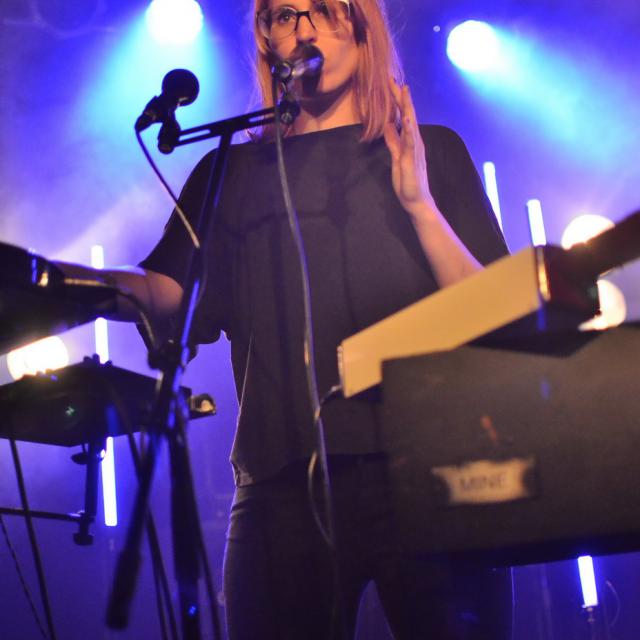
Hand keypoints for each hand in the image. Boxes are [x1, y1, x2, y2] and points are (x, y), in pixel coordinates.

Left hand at [383, 79, 435, 220]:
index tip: (390, 83)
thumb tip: (388, 125)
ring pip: (411, 123)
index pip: (403, 116)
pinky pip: (411, 142)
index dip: (396, 100)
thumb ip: (393, 141)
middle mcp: (414, 141)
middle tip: (393, 78)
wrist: (416, 200)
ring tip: (403, 91)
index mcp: (409, 140)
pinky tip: (407, 119)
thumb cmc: (407, 181)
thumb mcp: (396, 157)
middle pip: (408, 114)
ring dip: (407, 107)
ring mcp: (415, 149)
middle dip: (400, 97)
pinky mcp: (412, 159)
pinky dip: (410, 130)